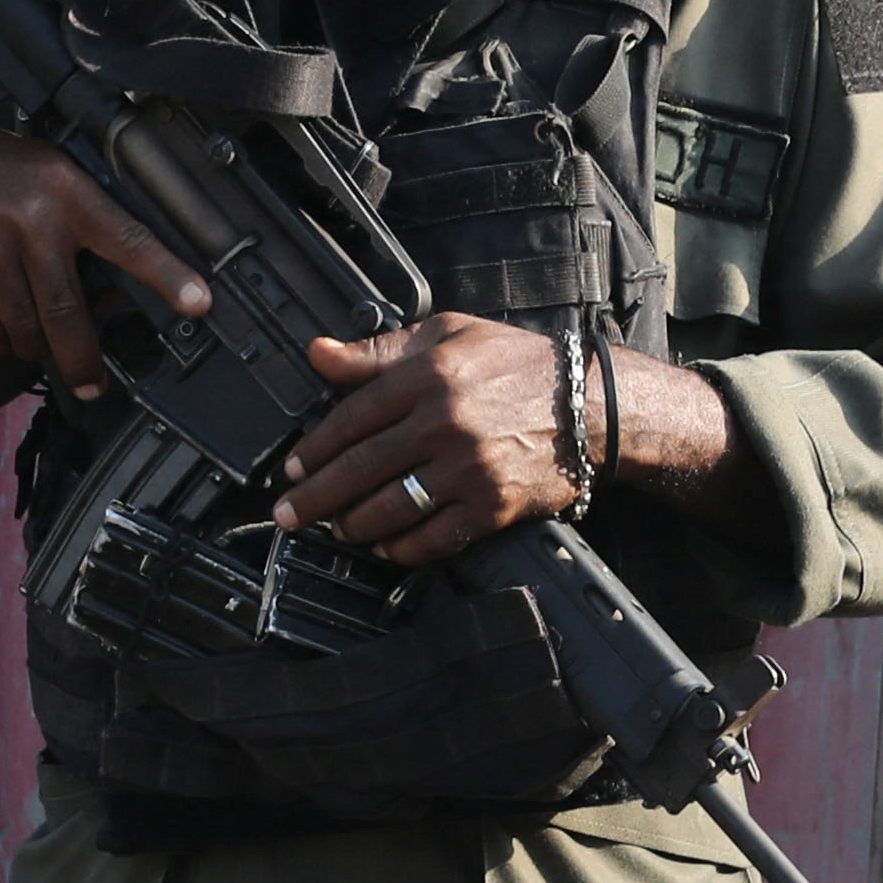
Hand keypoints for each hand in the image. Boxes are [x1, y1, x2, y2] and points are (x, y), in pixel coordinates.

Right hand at [0, 122, 213, 397]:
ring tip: (25, 331)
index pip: (128, 237)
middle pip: (70, 315)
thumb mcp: (40, 172)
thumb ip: (77, 216)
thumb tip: (116, 284)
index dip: (166, 275)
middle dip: (83, 361)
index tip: (199, 303)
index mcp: (66, 191)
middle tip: (92, 385)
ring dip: (30, 345)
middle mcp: (32, 220)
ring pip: (27, 331)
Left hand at [274, 318, 586, 563]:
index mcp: (428, 376)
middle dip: (316, 497)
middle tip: (289, 514)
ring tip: (336, 528)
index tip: (293, 467)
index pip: (351, 418)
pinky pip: (433, 537)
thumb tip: (318, 354)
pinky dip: (402, 547)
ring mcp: (468, 468)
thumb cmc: (518, 364)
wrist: (593, 403)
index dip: (314, 448)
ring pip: (391, 508)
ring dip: (353, 525)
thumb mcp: (449, 335)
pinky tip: (384, 545)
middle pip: (360, 469)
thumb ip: (379, 350)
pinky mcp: (492, 505)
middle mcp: (444, 423)